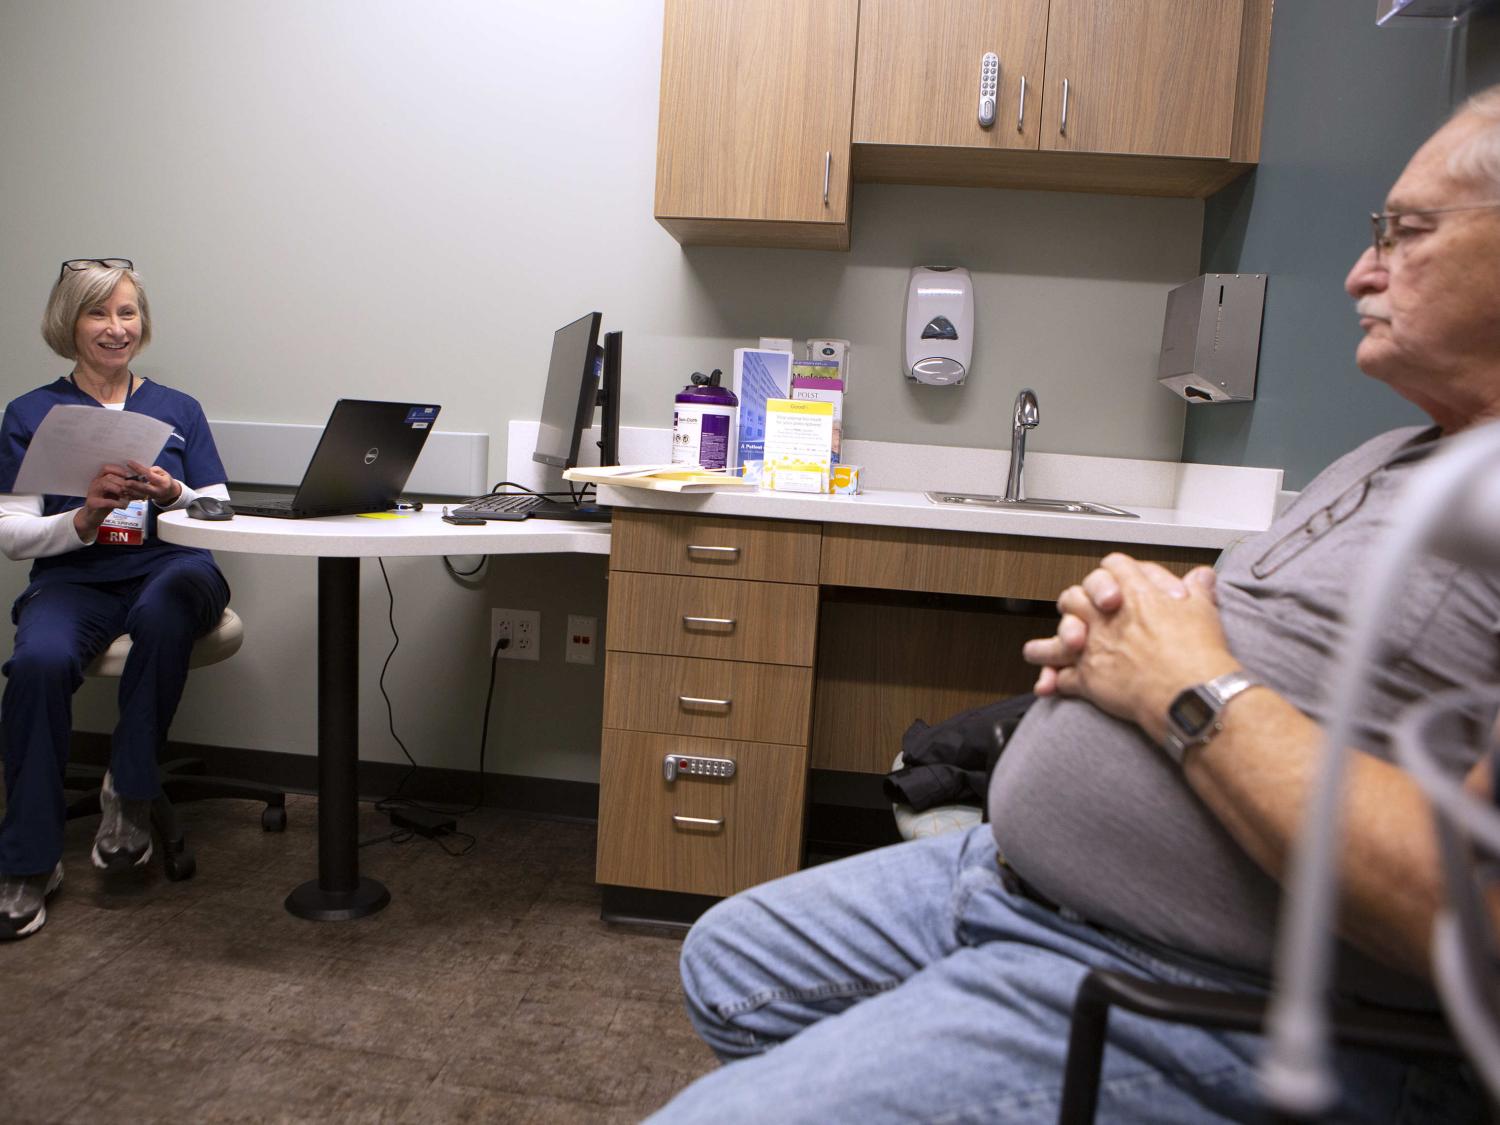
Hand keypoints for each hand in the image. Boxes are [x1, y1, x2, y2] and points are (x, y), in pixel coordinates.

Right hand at [73, 463, 134, 536]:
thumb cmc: (107, 503)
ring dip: (119, 489)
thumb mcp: (117, 493)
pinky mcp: (92, 504)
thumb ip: (126, 487)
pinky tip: (123, 506)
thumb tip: (142, 484)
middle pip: (108, 476)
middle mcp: (95, 483)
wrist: (94, 516)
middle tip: (132, 489)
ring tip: (127, 496)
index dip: (119, 470)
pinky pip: (106, 501)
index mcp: (100, 478)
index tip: (130, 476)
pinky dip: (117, 503)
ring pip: (104, 485)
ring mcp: (92, 493)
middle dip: (123, 482)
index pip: (107, 468)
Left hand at [124, 461, 180, 505]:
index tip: (129, 462)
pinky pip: (135, 499)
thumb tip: (141, 470)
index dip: (139, 469)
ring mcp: (151, 497)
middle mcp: (157, 491)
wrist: (168, 492)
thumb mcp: (162, 472)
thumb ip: (153, 470)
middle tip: (126, 480)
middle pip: (144, 488)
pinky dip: (128, 495)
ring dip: (129, 490)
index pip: (149, 475)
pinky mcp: (145, 500)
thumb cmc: (164, 479)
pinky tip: (121, 491)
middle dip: (134, 484)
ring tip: (121, 485)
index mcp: (163, 483)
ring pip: (138, 495)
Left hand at [1043, 554, 1234, 741]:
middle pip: (1074, 597)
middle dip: (1075, 603)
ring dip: (1046, 645)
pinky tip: (1047, 685)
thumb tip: (1200, 576)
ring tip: (1035, 651)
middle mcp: (1105, 617)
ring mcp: (1092, 646)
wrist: (1187, 694)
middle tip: (1079, 612)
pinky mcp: (1087, 678)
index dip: (1113, 573)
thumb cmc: (1197, 653)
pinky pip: (1061, 677)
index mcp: (1133, 593)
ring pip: (1057, 637)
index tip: (1115, 582)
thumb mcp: (1203, 610)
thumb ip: (1197, 590)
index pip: (1113, 566)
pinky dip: (1053, 681)